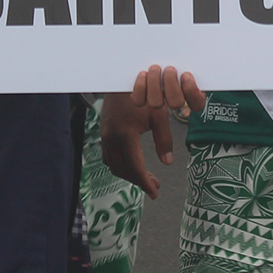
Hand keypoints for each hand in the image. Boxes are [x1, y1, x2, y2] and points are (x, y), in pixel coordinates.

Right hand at [100, 65, 205, 198]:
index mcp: (126, 135)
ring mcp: (106, 136)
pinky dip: (120, 165)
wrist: (121, 79)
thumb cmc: (143, 94)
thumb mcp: (158, 115)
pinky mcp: (104, 132)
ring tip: (146, 178)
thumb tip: (168, 162)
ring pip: (115, 165)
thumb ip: (164, 139)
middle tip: (155, 186)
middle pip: (125, 170)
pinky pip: (109, 156)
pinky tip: (132, 164)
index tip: (155, 193)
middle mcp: (112, 138)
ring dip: (130, 174)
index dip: (145, 183)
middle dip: (140, 181)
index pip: (135, 168)